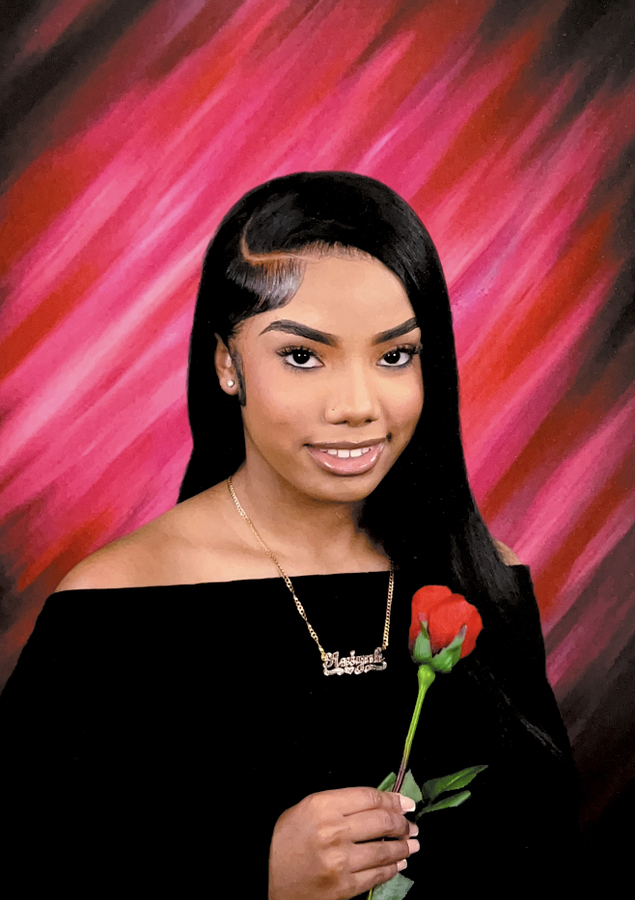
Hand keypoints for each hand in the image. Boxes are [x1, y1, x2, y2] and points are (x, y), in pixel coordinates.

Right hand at [268, 787, 418, 899]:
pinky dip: (392, 868)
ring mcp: (340, 861)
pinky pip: (377, 875)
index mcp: (323, 806)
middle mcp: (334, 831)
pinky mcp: (344, 887)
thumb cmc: (286, 839)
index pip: (369, 797)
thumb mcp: (308, 808)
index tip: (406, 802)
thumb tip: (379, 804)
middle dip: (402, 822)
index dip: (393, 799)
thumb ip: (341, 803)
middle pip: (382, 821)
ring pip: (384, 850)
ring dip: (404, 846)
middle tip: (411, 824)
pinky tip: (399, 863)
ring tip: (412, 843)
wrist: (265, 876)